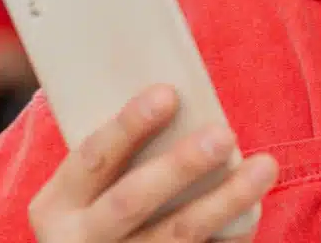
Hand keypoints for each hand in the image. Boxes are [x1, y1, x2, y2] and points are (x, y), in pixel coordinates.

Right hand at [28, 85, 279, 241]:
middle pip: (133, 201)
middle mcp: (81, 241)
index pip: (93, 157)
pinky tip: (255, 211)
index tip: (168, 93)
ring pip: (176, 235)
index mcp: (57, 206)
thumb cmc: (93, 214)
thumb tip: (176, 93)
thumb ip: (117, 155)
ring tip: (263, 167)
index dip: (129, 125)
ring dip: (224, 201)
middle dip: (180, 166)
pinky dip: (230, 236)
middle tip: (224, 134)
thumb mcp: (82, 191)